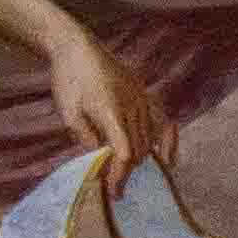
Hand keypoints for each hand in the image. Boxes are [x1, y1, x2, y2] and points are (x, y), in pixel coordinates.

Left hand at [47, 24, 170, 180]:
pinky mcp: (144, 94)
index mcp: (111, 112)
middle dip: (127, 170)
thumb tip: (100, 157)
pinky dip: (167, 141)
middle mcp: (132, 107)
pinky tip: (169, 158)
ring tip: (127, 170)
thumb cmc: (68, 79)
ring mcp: (141, 99)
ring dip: (140, 158)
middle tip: (114, 185)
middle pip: (138, 150)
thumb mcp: (68, 112)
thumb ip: (85, 137)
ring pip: (149, 140)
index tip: (113, 191)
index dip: (120, 175)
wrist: (77, 46)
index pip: (124, 153)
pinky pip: (162, 121)